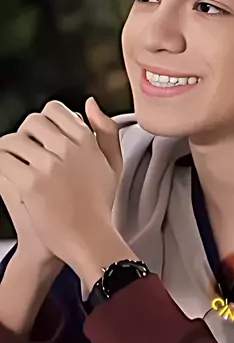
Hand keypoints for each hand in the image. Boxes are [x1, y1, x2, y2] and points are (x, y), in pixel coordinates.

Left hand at [0, 98, 122, 270]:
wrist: (88, 239)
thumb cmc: (100, 205)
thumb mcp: (113, 164)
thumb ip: (106, 130)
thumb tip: (89, 102)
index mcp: (86, 140)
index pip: (54, 110)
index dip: (45, 122)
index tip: (44, 139)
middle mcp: (67, 148)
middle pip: (31, 122)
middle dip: (26, 136)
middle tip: (30, 156)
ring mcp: (48, 166)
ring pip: (13, 140)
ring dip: (10, 152)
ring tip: (18, 168)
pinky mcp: (30, 184)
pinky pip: (2, 161)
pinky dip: (1, 167)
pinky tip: (10, 178)